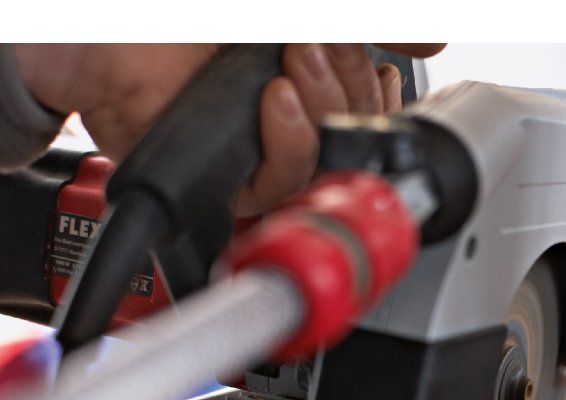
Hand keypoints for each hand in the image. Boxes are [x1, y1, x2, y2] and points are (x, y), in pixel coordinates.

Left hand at [13, 43, 444, 215]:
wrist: (102, 36)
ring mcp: (261, 150)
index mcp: (310, 76)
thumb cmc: (182, 23)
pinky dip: (288, 144)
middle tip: (313, 52)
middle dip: (348, 95)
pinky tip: (273, 105)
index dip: (381, 94)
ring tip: (286, 72)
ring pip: (328, 166)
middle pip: (360, 139)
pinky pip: (283, 184)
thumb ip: (372, 20)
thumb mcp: (293, 13)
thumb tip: (433, 37)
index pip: (375, 106)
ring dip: (320, 115)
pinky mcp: (231, 181)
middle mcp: (290, 117)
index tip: (377, 69)